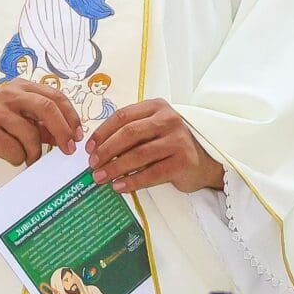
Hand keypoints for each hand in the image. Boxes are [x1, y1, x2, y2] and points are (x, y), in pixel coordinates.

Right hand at [0, 80, 81, 168]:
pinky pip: (14, 150)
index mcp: (21, 87)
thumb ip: (43, 125)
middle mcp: (9, 93)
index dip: (71, 117)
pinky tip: (9, 157)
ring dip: (35, 153)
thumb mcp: (22, 123)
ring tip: (29, 159)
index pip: (55, 96)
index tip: (78, 135)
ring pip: (31, 135)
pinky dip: (18, 159)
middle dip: (63, 131)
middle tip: (68, 150)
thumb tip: (71, 135)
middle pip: (47, 108)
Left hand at [87, 98, 222, 195]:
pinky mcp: (183, 161)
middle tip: (92, 165)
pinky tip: (119, 187)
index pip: (123, 116)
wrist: (205, 161)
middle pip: (129, 134)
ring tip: (100, 178)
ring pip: (139, 154)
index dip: (102, 132)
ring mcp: (178, 139)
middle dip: (106, 151)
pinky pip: (152, 173)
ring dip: (115, 168)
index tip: (89, 148)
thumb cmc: (171, 145)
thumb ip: (131, 133)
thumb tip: (97, 150)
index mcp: (157, 107)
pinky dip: (132, 181)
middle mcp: (169, 119)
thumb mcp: (152, 131)